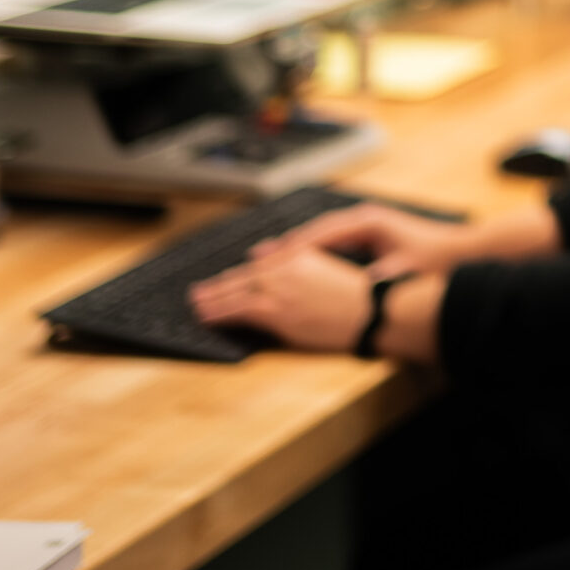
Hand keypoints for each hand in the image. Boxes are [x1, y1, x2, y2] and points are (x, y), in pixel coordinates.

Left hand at [188, 241, 374, 351]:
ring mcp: (279, 289)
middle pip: (245, 274)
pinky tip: (206, 315)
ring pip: (236, 290)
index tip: (232, 275)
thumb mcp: (330, 271)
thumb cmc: (361, 297)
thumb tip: (276, 261)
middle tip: (201, 289)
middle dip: (221, 283)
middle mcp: (286, 267)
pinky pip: (238, 309)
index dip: (244, 270)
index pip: (263, 261)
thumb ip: (302, 266)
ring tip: (197, 302)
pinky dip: (218, 312)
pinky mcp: (276, 311)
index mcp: (301, 254)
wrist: (373, 311)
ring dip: (213, 297)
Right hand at [257, 202, 557, 277]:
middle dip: (282, 248)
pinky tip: (292, 261)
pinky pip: (328, 240)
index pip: (320, 235)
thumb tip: (354, 287)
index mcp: (367, 222)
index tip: (266, 263)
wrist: (462, 249)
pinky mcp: (367, 232)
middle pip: (312, 232)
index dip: (292, 251)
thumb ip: (377, 278)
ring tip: (260, 260)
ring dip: (291, 249)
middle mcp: (361, 218)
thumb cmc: (434, 260)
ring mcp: (363, 223)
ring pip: (317, 235)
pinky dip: (308, 251)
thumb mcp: (403, 272)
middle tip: (250, 261)